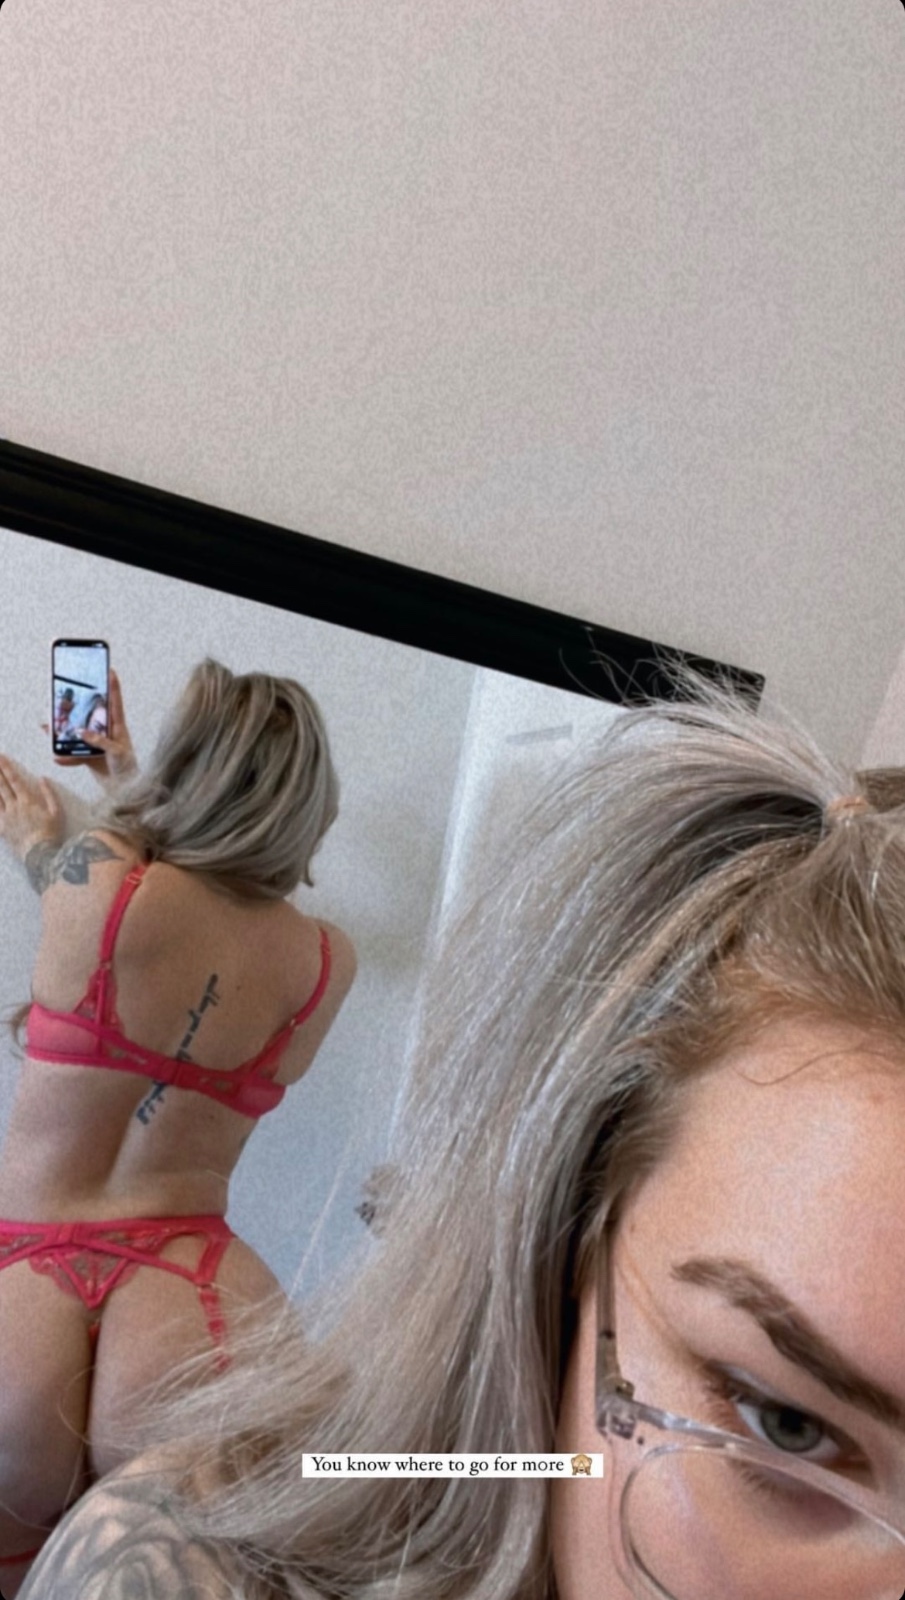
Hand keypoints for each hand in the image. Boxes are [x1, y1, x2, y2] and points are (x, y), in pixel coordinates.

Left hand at [0, 755, 63, 860]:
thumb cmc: (51, 833)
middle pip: (1, 786)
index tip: (1, 758)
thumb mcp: (56, 811)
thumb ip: (49, 793)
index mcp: (27, 801)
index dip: (7, 768)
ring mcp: (5, 818)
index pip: (14, 780)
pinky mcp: (2, 829)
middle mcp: (13, 807)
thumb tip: (42, 778)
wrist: (40, 854)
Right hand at [51, 669, 137, 784]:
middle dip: (78, 706)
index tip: (110, 670)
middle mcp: (107, 732)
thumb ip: (100, 741)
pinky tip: (56, 756)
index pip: (115, 702)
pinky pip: (73, 752)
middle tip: (66, 694)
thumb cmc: (128, 769)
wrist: (126, 791)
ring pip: (77, 732)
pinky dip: (64, 755)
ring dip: (64, 730)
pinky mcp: (89, 756)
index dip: (113, 686)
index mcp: (118, 727)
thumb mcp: (116, 752)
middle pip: (90, 714)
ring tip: (50, 726)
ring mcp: (97, 744)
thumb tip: (81, 732)